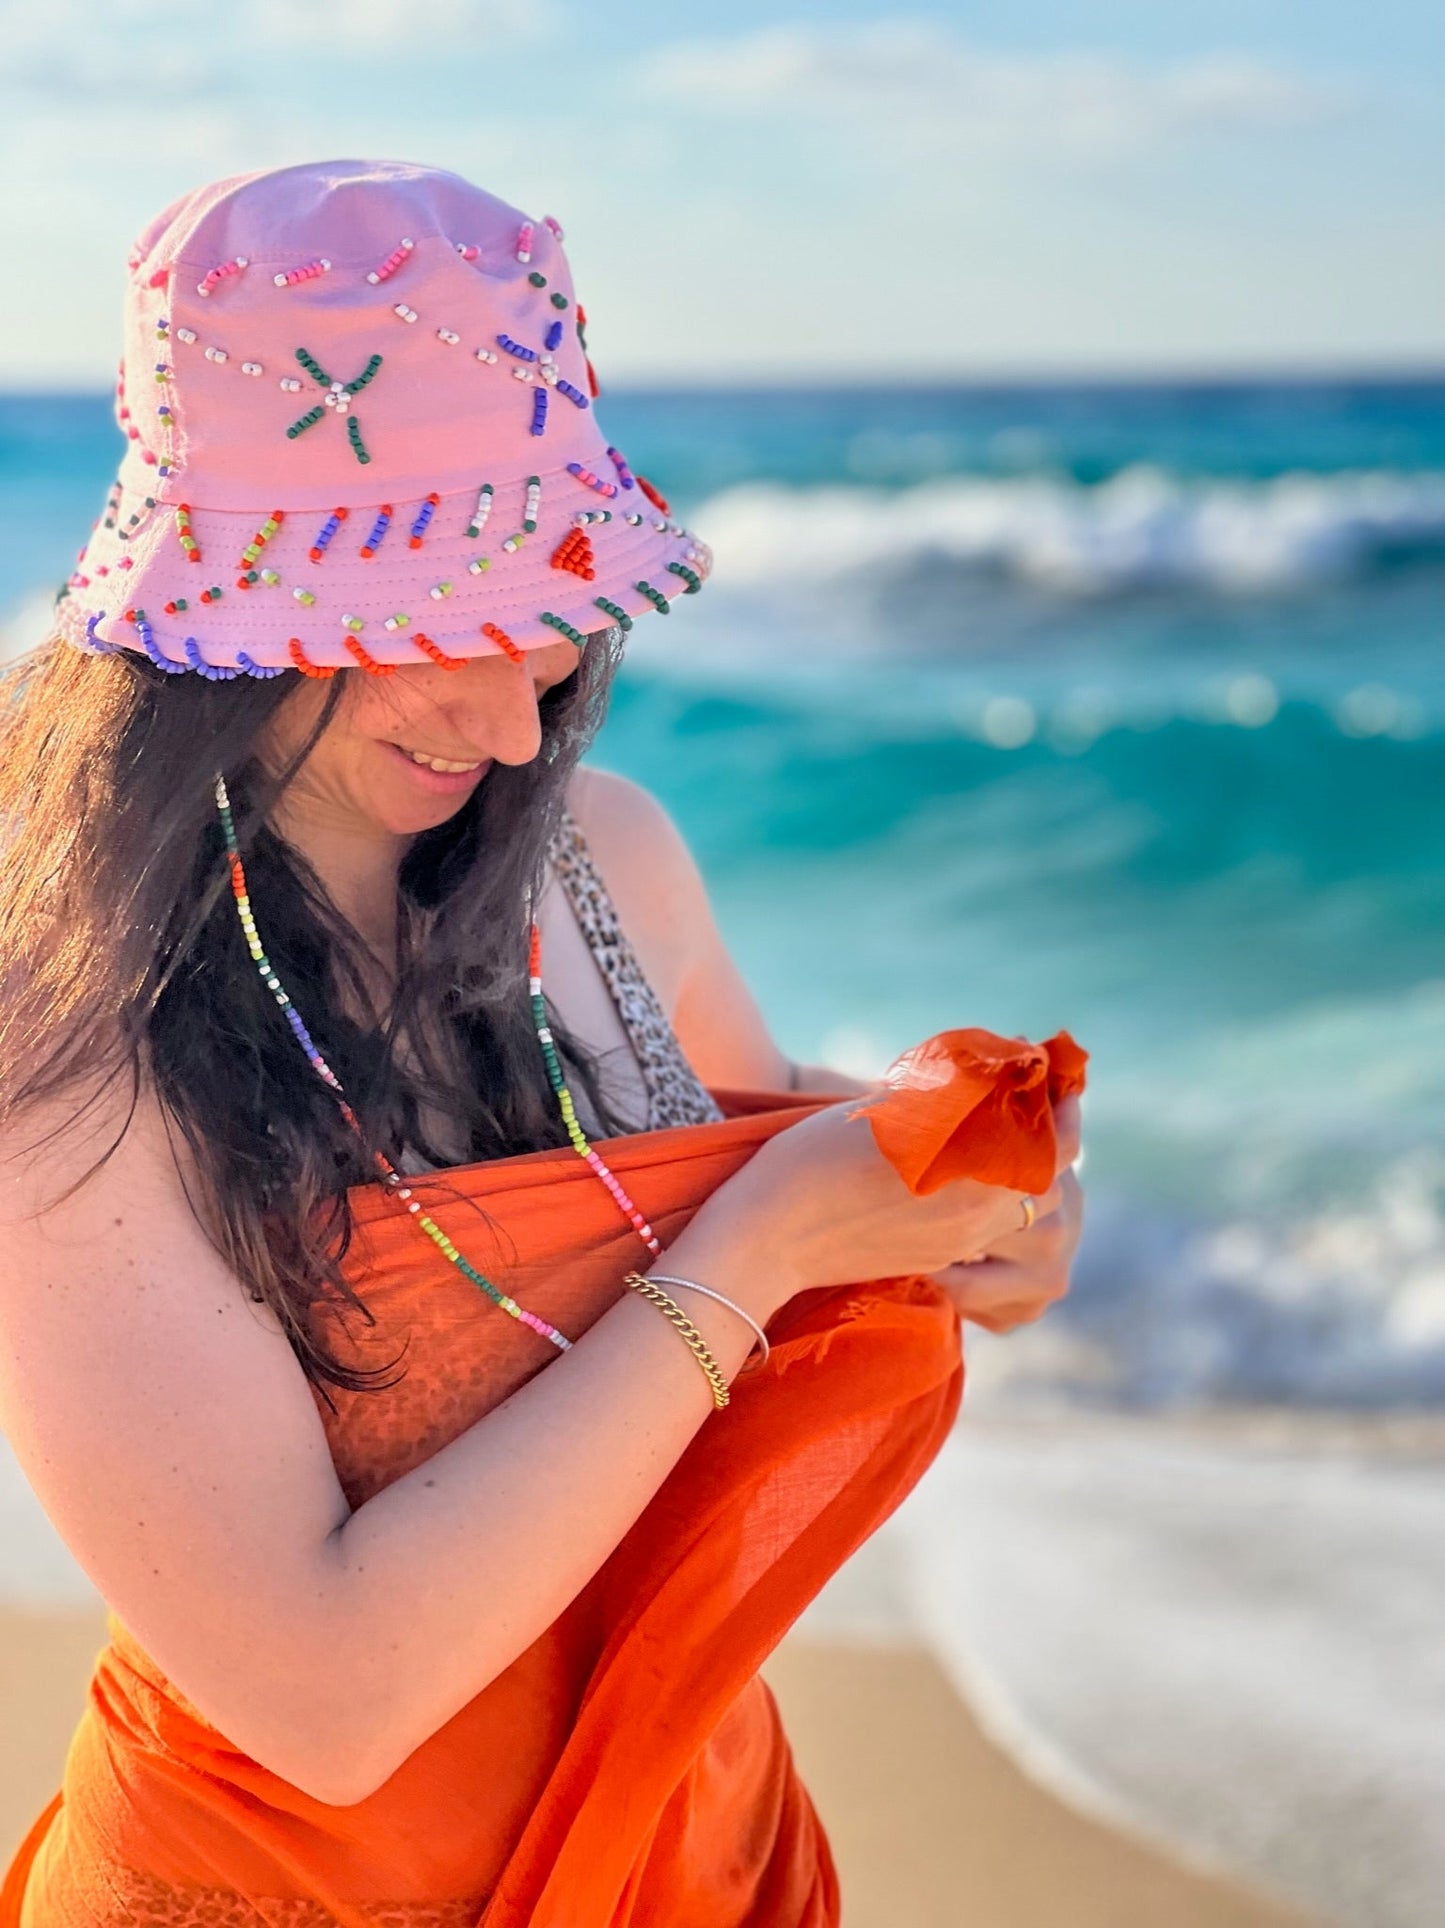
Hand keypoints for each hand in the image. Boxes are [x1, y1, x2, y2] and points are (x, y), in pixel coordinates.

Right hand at [689, 1092, 1066, 1325]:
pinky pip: (986, 1233)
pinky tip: (965, 1175)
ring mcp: (955, 1246)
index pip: (1055, 1145)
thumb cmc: (814, 1158)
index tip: (1059, 1082)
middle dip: (1051, 1146)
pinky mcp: (932, 1262)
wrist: (766, 1235)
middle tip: (1039, 1108)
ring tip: (1006, 1141)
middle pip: (1048, 1186)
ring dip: (1025, 1177)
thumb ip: (948, 1096)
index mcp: (973, 1175)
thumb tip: (991, 1074)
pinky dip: (993, 1203)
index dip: (1064, 1111)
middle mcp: (975, 1218)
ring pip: (1020, 1214)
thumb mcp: (887, 1111)